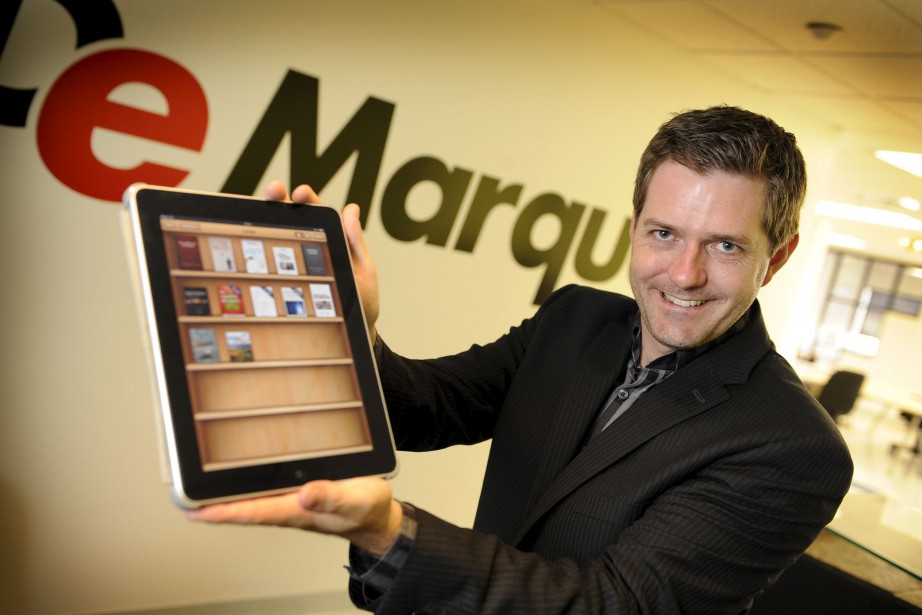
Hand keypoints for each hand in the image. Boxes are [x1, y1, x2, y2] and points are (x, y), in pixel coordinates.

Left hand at [188, 477, 402, 555]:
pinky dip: (244, 483)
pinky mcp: (296, 492)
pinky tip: (234, 477)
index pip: (251, 512)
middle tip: (180, 497)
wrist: (378, 514)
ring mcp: (290, 501)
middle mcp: (288, 506)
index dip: (221, 511)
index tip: (194, 510)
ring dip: (224, 494)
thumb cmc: (367, 509)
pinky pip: (263, 489)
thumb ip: (331, 497)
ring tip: (195, 486)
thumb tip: (304, 494)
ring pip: (249, 498)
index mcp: (297, 511)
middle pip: (241, 506)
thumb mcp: (355, 499)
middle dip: (211, 502)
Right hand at [266, 181, 379, 341]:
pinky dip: (262, 248)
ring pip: (280, 235)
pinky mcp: (288, 280)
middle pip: (293, 217)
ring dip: (269, 217)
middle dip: (280, 199)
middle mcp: (312, 246)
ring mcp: (298, 262)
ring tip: (262, 205)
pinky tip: (253, 239)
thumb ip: (355, 242)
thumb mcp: (364, 270)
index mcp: (333, 238)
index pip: (318, 212)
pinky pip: (273, 263)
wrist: (354, 330)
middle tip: (273, 191)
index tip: (299, 194)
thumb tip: (351, 208)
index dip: (307, 199)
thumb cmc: (362, 300)